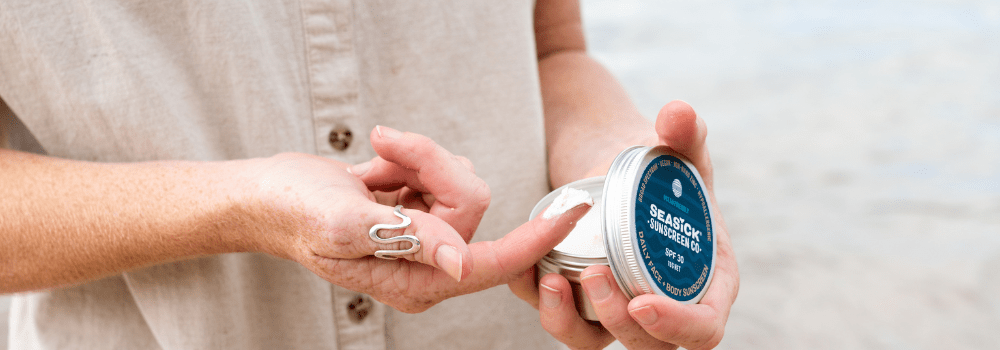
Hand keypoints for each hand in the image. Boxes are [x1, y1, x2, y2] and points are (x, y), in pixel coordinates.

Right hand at [244, 126, 591, 312]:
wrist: (265, 196)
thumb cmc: (293, 214)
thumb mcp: (342, 225)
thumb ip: (405, 239)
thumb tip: (461, 261)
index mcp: (416, 282)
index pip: (490, 264)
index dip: (535, 238)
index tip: (573, 212)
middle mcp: (428, 264)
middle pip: (469, 202)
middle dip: (430, 164)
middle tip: (384, 149)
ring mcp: (424, 236)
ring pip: (456, 180)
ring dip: (415, 159)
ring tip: (372, 164)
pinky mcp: (419, 209)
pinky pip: (438, 170)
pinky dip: (406, 158)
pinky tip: (373, 170)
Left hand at [509, 101, 739, 348]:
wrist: (607, 158)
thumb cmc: (652, 159)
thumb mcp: (671, 145)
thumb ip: (683, 132)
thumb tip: (678, 113)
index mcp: (706, 277)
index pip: (705, 326)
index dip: (679, 326)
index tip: (642, 303)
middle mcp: (665, 301)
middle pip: (650, 344)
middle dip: (618, 322)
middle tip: (591, 276)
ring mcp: (621, 306)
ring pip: (598, 340)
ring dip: (570, 322)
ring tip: (550, 279)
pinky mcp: (581, 301)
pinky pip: (562, 319)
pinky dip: (540, 303)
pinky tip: (525, 270)